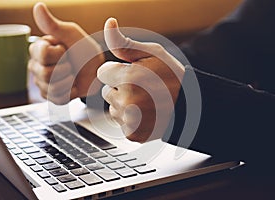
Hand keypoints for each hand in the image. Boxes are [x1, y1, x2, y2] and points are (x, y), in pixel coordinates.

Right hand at [28, 2, 104, 103]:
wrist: (97, 71)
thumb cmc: (84, 51)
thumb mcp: (71, 34)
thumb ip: (53, 24)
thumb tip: (37, 6)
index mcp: (38, 49)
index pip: (42, 54)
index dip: (59, 53)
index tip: (66, 49)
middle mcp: (36, 66)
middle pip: (45, 72)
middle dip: (65, 68)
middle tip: (71, 63)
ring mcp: (42, 83)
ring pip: (51, 87)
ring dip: (69, 80)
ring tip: (72, 74)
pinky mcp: (50, 97)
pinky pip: (57, 98)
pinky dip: (70, 92)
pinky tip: (73, 85)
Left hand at [98, 18, 184, 142]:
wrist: (191, 106)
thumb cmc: (172, 77)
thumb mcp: (152, 53)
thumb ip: (124, 42)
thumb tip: (108, 23)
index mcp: (129, 77)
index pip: (103, 72)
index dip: (117, 71)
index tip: (133, 73)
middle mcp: (127, 101)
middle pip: (105, 92)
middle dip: (120, 88)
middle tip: (143, 88)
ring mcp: (130, 120)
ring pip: (113, 109)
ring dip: (124, 105)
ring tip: (146, 101)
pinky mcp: (133, 134)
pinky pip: (121, 123)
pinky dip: (131, 120)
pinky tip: (146, 114)